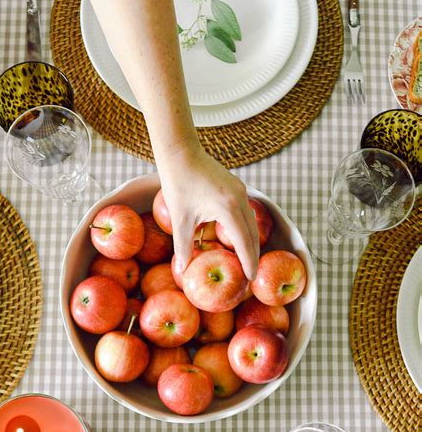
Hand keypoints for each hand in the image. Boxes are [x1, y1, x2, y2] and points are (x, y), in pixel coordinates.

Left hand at [157, 145, 259, 279]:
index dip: (248, 262)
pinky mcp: (237, 187)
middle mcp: (240, 199)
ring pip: (251, 223)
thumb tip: (181, 270)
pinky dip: (245, 229)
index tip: (250, 279)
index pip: (244, 242)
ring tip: (246, 262)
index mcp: (228, 208)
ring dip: (250, 243)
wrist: (180, 153)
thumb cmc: (178, 183)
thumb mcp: (180, 219)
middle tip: (250, 276)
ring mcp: (241, 191)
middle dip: (253, 256)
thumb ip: (183, 246)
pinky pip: (246, 213)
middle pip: (253, 234)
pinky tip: (238, 240)